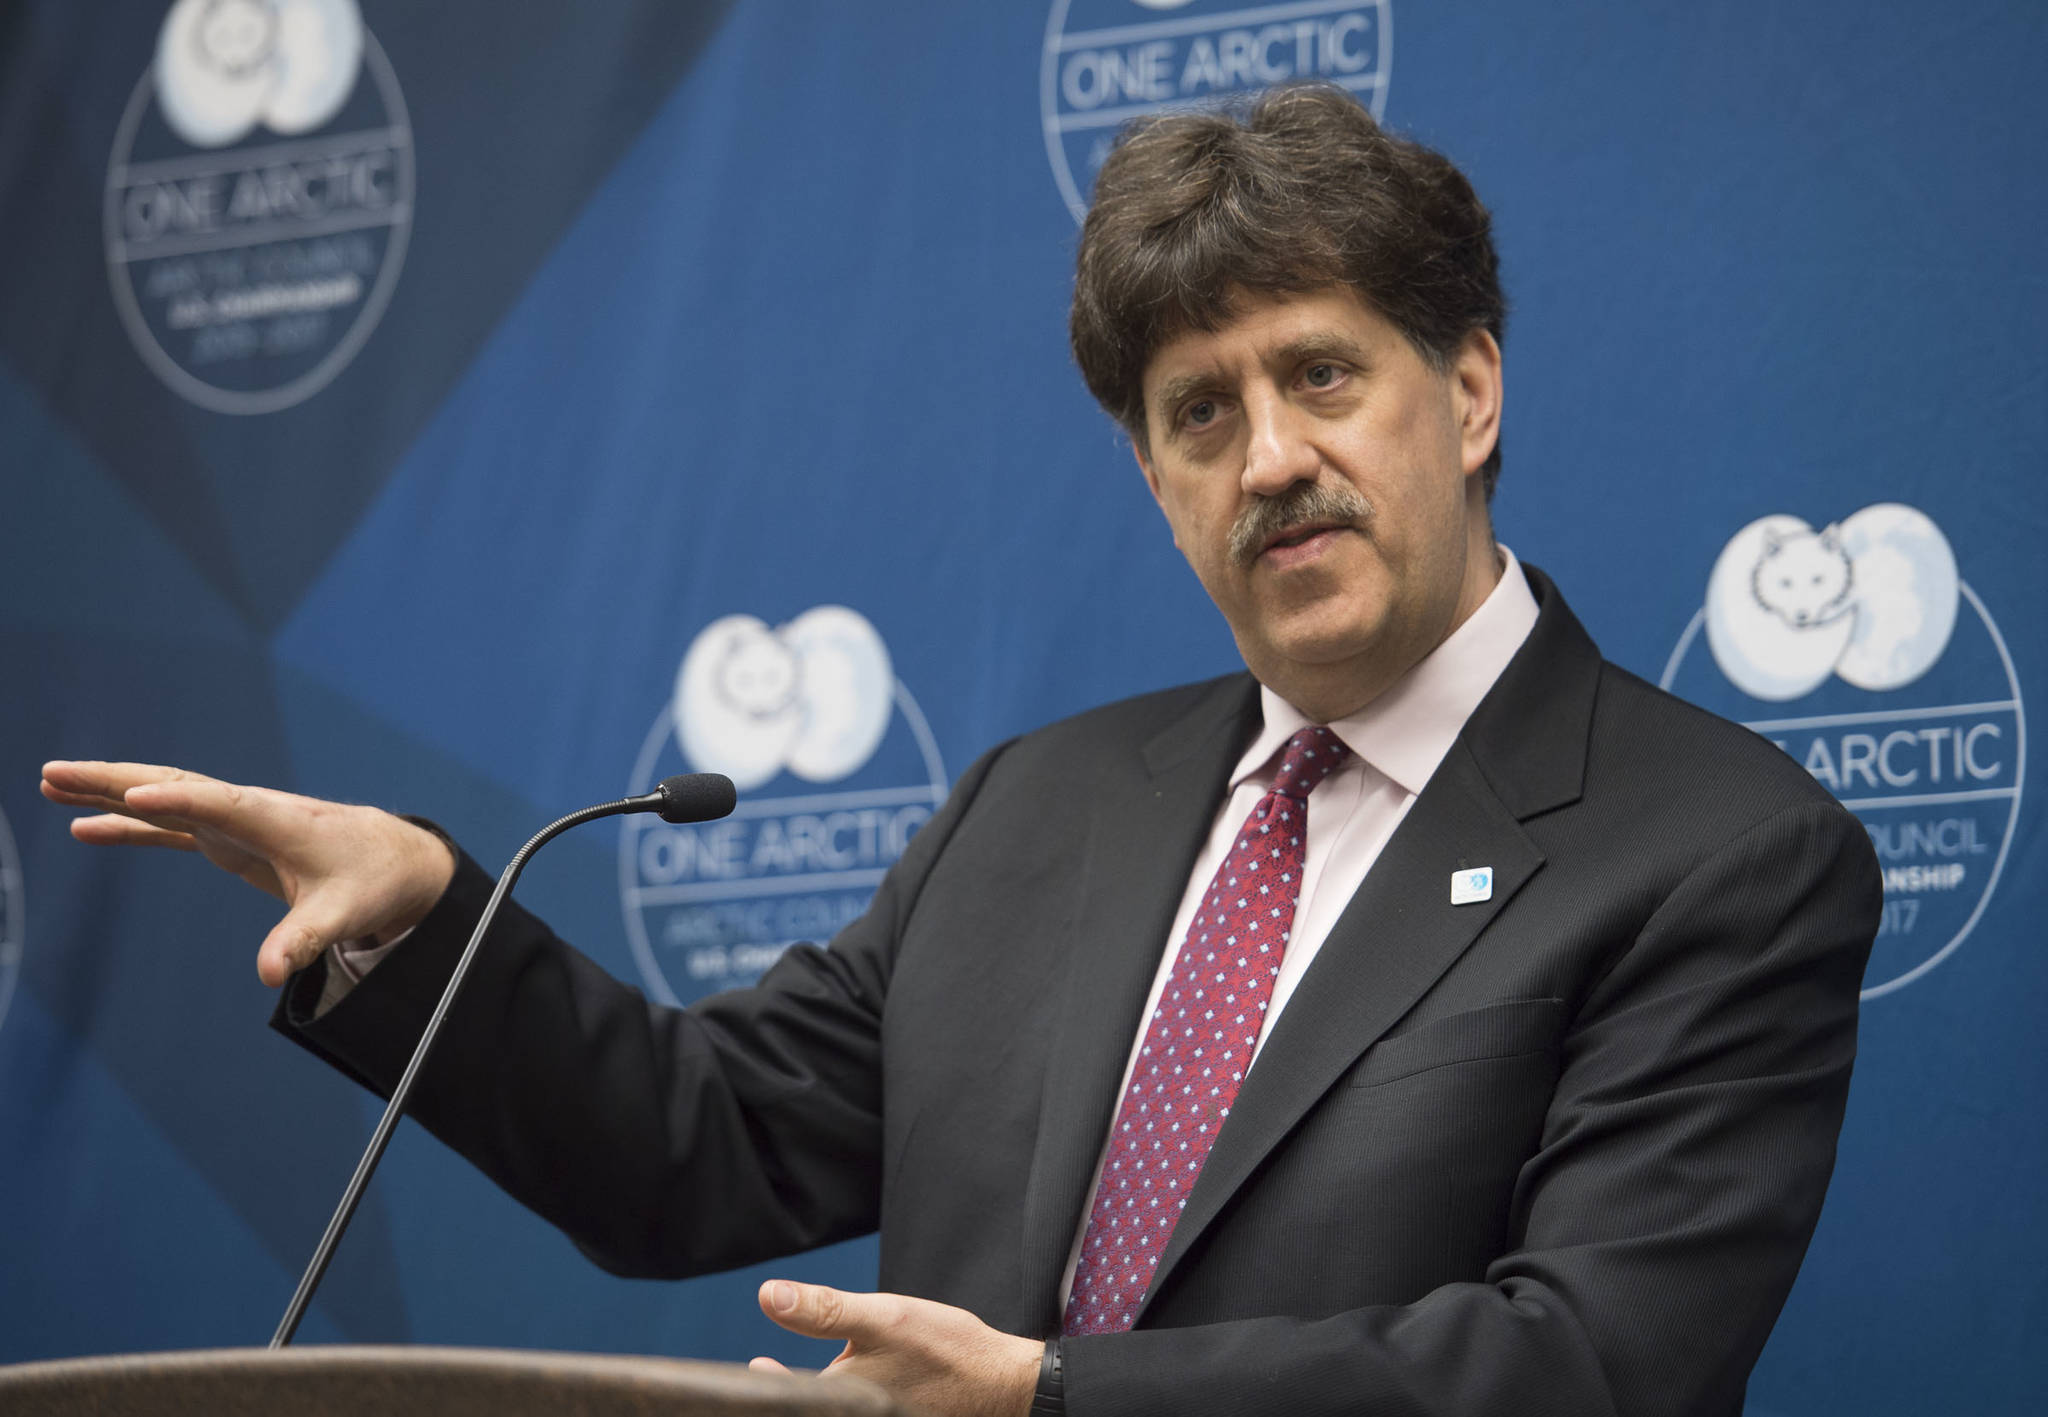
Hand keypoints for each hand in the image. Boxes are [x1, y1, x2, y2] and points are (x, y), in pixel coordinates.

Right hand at [41, 760, 455, 986]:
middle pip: (174, 788)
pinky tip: (85, 825)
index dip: (180, 799)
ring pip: (164, 799)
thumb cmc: (371, 880)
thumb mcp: (344, 915)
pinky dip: (130, 824)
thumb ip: (305, 940)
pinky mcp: (229, 837)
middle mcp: (249, 811)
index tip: (136, 794)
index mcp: (278, 821)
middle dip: (116, 779)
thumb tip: (271, 974)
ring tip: (51, 784)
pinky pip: (169, 826)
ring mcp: (235, 821)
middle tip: (55, 772)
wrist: (393, 859)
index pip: (222, 804)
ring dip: (109, 792)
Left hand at [750, 1280, 1040, 1416]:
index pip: (787, 1396)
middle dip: (794, 1386)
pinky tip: (857, 1377)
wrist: (1002, 1382)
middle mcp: (858, 1416)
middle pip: (812, 1402)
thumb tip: (768, 1296)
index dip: (769, 1383)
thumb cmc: (945, 1352)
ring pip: (835, 1404)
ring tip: (805, 1373)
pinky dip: (849, 1396)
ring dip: (821, 1391)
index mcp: (841, 1402)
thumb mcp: (883, 1318)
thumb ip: (823, 1310)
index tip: (753, 1367)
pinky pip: (860, 1408)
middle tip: (773, 1368)